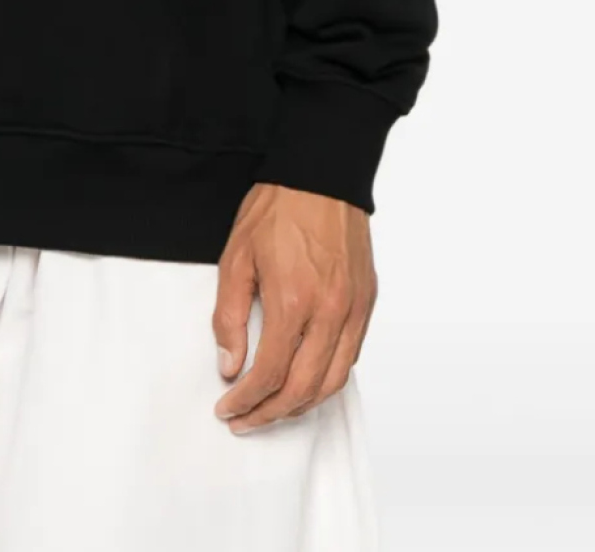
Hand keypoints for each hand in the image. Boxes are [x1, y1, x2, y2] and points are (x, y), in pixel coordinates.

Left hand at [212, 183, 375, 431]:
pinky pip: (351, 356)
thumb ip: (230, 317)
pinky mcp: (367, 301)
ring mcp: (354, 308)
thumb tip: (230, 365)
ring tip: (274, 409)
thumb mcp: (236, 257)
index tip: (227, 407)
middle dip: (271, 413)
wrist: (321, 173)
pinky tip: (307, 379)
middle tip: (245, 420)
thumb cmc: (277, 208)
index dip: (245, 400)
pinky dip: (328, 378)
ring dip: (303, 404)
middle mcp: (330, 312)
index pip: (270, 374)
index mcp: (293, 300)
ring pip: (334, 380)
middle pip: (305, 389)